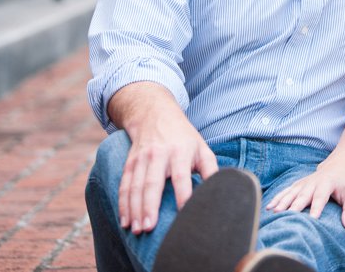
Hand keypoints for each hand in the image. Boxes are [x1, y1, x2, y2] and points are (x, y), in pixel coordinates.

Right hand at [113, 88, 217, 234]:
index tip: (184, 215)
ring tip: (136, 229)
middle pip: (152, 183)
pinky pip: (124, 185)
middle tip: (149, 227)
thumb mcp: (202, 148)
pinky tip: (125, 221)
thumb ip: (211, 170)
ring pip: (135, 186)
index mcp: (180, 152)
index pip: (181, 177)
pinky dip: (123, 204)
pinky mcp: (129, 162)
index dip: (183, 195)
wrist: (155, 114)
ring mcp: (141, 158)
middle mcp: (159, 155)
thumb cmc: (184, 138)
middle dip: (149, 206)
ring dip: (134, 209)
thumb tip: (221, 192)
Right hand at [265, 158, 344, 229]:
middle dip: (294, 206)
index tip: (312, 219)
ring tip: (274, 212)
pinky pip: (285, 191)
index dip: (316, 208)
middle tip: (287, 217)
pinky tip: (269, 207)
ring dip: (282, 202)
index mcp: (327, 183)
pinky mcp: (297, 184)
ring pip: (291, 192)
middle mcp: (313, 182)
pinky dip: (277, 198)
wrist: (337, 165)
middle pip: (302, 195)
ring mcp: (303, 183)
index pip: (321, 197)